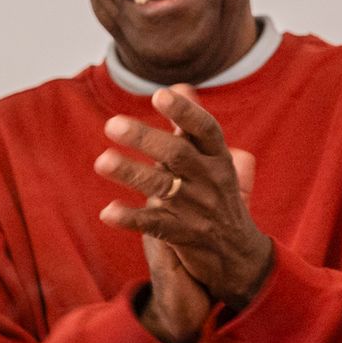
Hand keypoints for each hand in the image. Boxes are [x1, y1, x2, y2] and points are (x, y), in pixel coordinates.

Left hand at [99, 86, 274, 312]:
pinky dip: (130, 218)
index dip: (185, 112)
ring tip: (102, 162)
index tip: (160, 95)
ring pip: (161, 187)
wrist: (238, 257)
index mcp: (219, 159)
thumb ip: (194, 127)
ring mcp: (197, 209)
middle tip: (112, 124)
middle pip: (178, 155)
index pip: (206, 130)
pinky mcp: (184, 237)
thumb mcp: (215, 162)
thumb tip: (180, 85)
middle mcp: (210, 181)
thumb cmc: (219, 199)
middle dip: (145, 138)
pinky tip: (107, 212)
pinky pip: (154, 225)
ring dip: (131, 173)